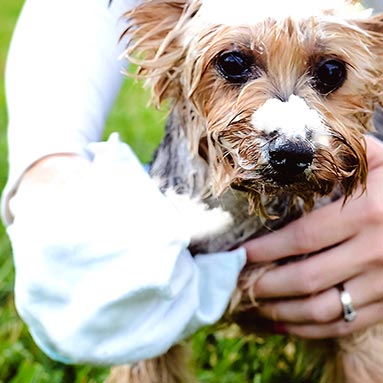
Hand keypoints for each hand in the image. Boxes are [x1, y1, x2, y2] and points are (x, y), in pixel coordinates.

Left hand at [243, 135, 382, 338]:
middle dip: (265, 283)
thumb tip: (295, 151)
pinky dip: (309, 329)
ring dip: (282, 310)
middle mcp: (374, 252)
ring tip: (254, 304)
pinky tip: (284, 322)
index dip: (266, 250)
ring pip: (322, 308)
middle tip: (237, 281)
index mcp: (365, 214)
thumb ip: (344, 154)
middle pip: (306, 277)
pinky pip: (344, 324)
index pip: (301, 238)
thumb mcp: (381, 161)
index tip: (239, 254)